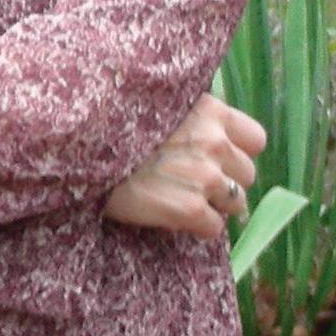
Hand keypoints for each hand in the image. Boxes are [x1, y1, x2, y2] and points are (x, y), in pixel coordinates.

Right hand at [101, 94, 264, 239]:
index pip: (255, 139)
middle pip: (246, 175)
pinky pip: (214, 229)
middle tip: (193, 185)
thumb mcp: (159, 106)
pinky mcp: (190, 210)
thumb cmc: (113, 128)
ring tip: (181, 200)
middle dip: (225, 183)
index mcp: (210, 110)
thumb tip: (209, 144)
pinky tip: (171, 217)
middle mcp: (214, 141)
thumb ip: (192, 120)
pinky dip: (197, 228)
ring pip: (236, 204)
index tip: (217, 159)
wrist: (80, 152)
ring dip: (213, 206)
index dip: (237, 153)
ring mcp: (205, 177)